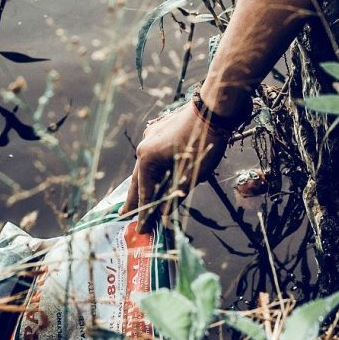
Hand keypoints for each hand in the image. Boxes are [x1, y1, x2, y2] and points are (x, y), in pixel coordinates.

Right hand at [120, 99, 229, 232]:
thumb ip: (174, 196)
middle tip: (124, 215)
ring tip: (139, 199)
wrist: (214, 109)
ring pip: (146, 165)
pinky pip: (154, 154)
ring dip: (145, 182)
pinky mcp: (161, 129)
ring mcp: (151, 135)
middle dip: (133, 198)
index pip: (144, 192)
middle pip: (138, 178)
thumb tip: (163, 214)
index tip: (141, 230)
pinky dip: (154, 168)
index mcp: (147, 158)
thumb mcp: (190, 175)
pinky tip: (157, 174)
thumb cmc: (203, 143)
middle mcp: (144, 145)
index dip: (144, 214)